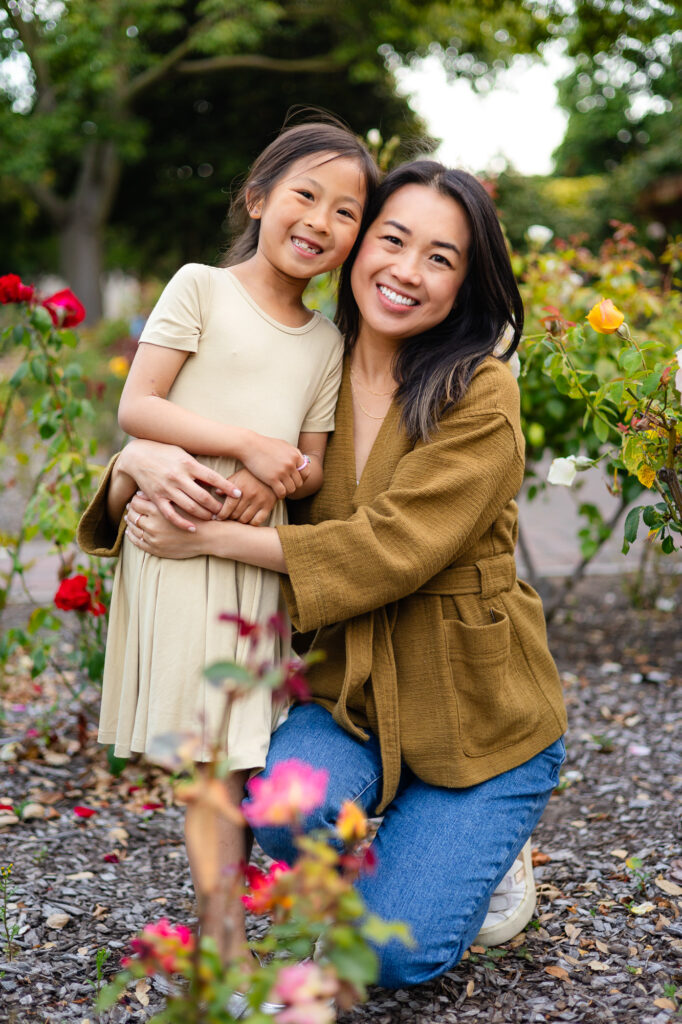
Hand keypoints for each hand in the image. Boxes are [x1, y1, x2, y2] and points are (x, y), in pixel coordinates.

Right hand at [118, 439, 240, 530]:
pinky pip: (171, 514)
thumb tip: (216, 480)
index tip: (239, 494)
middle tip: (227, 512)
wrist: (137, 456)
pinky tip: (193, 528)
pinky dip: (183, 523)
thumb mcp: (183, 454)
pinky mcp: (156, 498)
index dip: (227, 487)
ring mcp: (167, 489)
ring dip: (205, 515)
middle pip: (203, 496)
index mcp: (188, 464)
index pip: (213, 477)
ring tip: (214, 518)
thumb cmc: (164, 452)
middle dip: (218, 506)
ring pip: (190, 507)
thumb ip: (197, 467)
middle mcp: (178, 477)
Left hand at [124, 494, 205, 557]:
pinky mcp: (155, 549)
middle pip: (132, 515)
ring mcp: (153, 538)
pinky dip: (132, 536)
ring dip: (130, 523)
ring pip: (133, 528)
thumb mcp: (181, 501)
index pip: (136, 502)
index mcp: (159, 510)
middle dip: (131, 511)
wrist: (209, 536)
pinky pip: (137, 542)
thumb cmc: (197, 515)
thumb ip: (164, 495)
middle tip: (131, 507)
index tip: (137, 499)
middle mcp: (153, 524)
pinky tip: (132, 531)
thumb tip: (144, 491)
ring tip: (131, 518)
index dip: (135, 499)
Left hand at [215, 468, 277, 525]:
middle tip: (226, 518)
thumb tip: (217, 493)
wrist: (272, 471)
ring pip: (245, 519)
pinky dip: (250, 523)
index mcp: (240, 487)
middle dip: (228, 518)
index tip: (217, 518)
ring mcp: (260, 501)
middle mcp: (250, 495)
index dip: (221, 514)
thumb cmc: (252, 474)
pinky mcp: (268, 506)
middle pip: (235, 514)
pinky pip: (257, 521)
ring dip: (238, 521)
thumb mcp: (238, 476)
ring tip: (236, 519)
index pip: (228, 506)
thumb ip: (227, 485)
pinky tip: (247, 520)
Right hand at [242, 433, 309, 497]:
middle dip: (293, 486)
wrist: (249, 445)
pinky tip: (275, 492)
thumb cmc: (264, 445)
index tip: (293, 480)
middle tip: (285, 486)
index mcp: (295, 455)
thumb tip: (303, 461)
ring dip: (287, 491)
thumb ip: (293, 454)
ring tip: (280, 489)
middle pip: (299, 482)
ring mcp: (282, 471)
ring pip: (292, 489)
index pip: (306, 473)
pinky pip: (282, 492)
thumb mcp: (283, 445)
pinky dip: (280, 495)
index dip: (301, 479)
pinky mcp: (272, 479)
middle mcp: (291, 463)